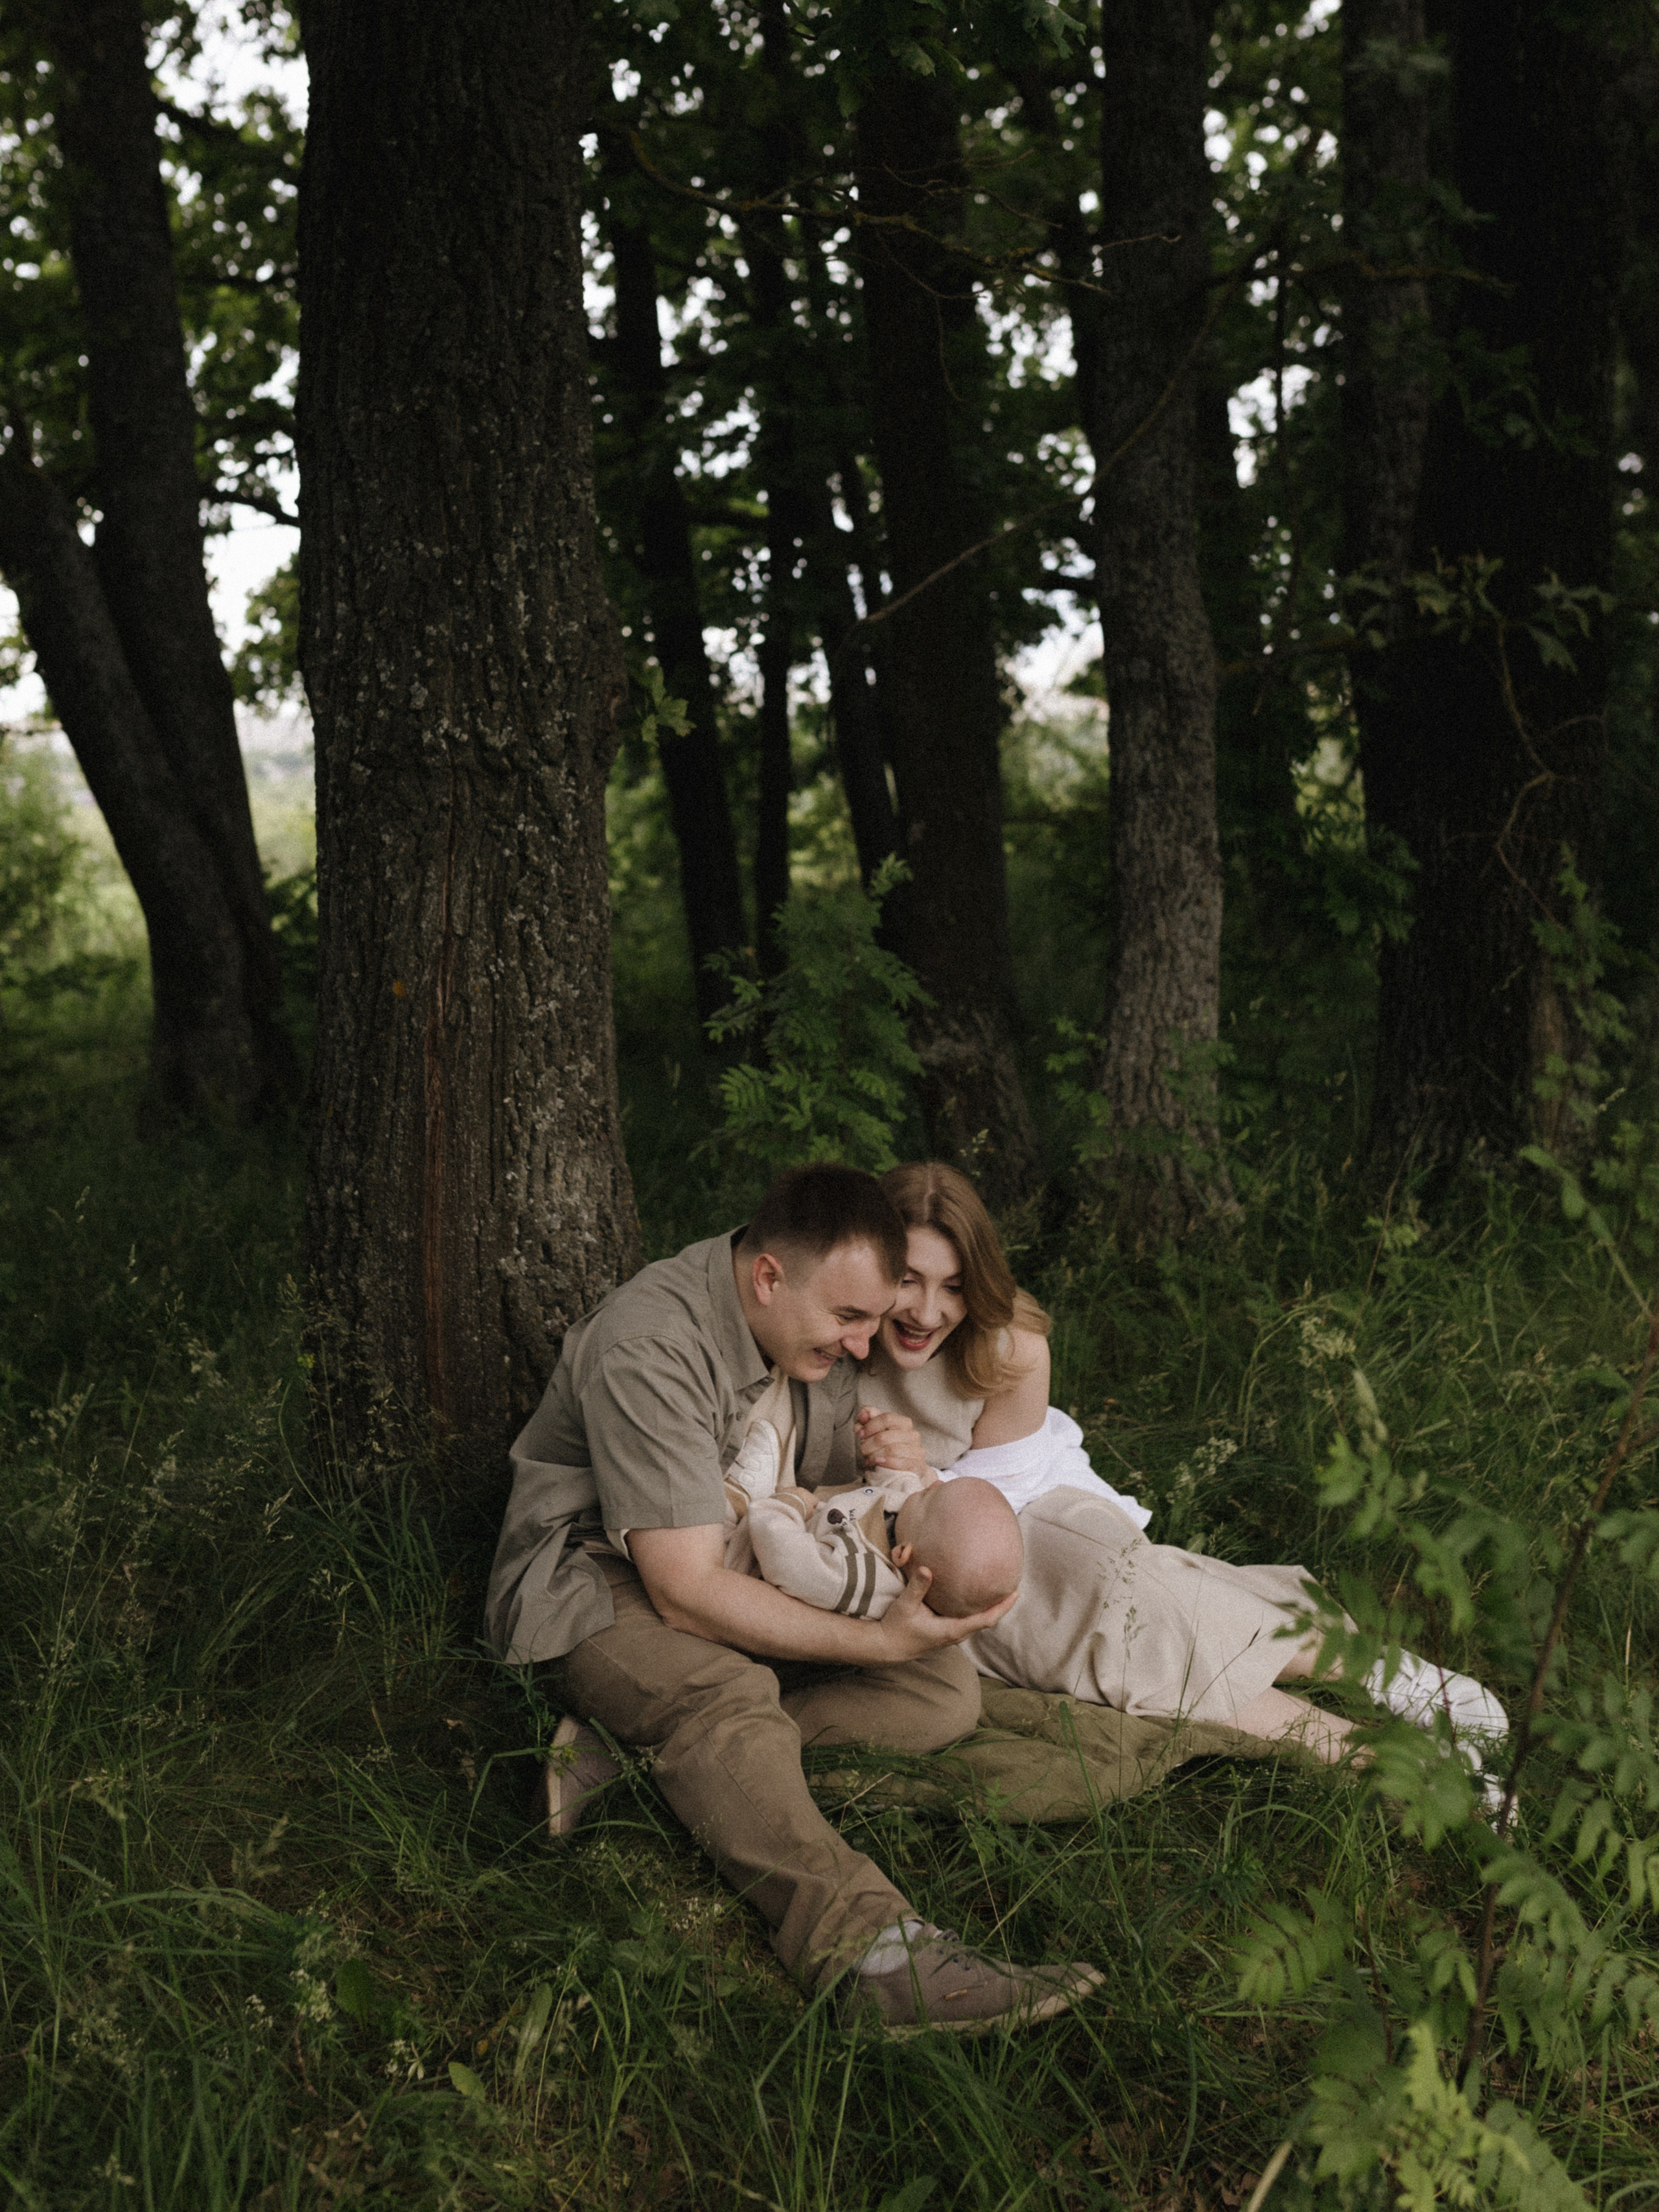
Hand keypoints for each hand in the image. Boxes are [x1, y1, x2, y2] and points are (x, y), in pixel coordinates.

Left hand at [856, 1405, 929, 1475]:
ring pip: (892, 1450)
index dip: (870, 1426)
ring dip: (874, 1455)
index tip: (859, 1434)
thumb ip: (868, 1420)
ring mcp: (917, 1450)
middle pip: (885, 1436)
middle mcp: (913, 1435)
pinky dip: (887, 1463)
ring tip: (868, 1459)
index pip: (887, 1418)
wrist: (906, 1468)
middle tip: (862, 1449)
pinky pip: (901, 1463)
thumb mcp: (877, 1431)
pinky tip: (878, 1463)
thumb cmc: (889, 1446)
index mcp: (904, 1423)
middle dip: (869, 1444)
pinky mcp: (918, 1465)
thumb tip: (863, 1413)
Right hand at [867, 1565, 1018, 1661]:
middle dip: (1000, 1606)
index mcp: (951, 1630)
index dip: (1002, 1607)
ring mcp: (951, 1636)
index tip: (1016, 1593)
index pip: (985, 1620)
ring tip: (999, 1591)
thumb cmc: (896, 1626)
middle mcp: (955, 1635)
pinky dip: (978, 1610)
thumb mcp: (906, 1605)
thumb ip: (917, 1587)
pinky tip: (976, 1598)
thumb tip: (927, 1568)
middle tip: (1012, 1586)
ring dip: (990, 1609)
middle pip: (986, 1621)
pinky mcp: (945, 1633)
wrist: (886, 1647)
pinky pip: (968, 1622)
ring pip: (977, 1622)